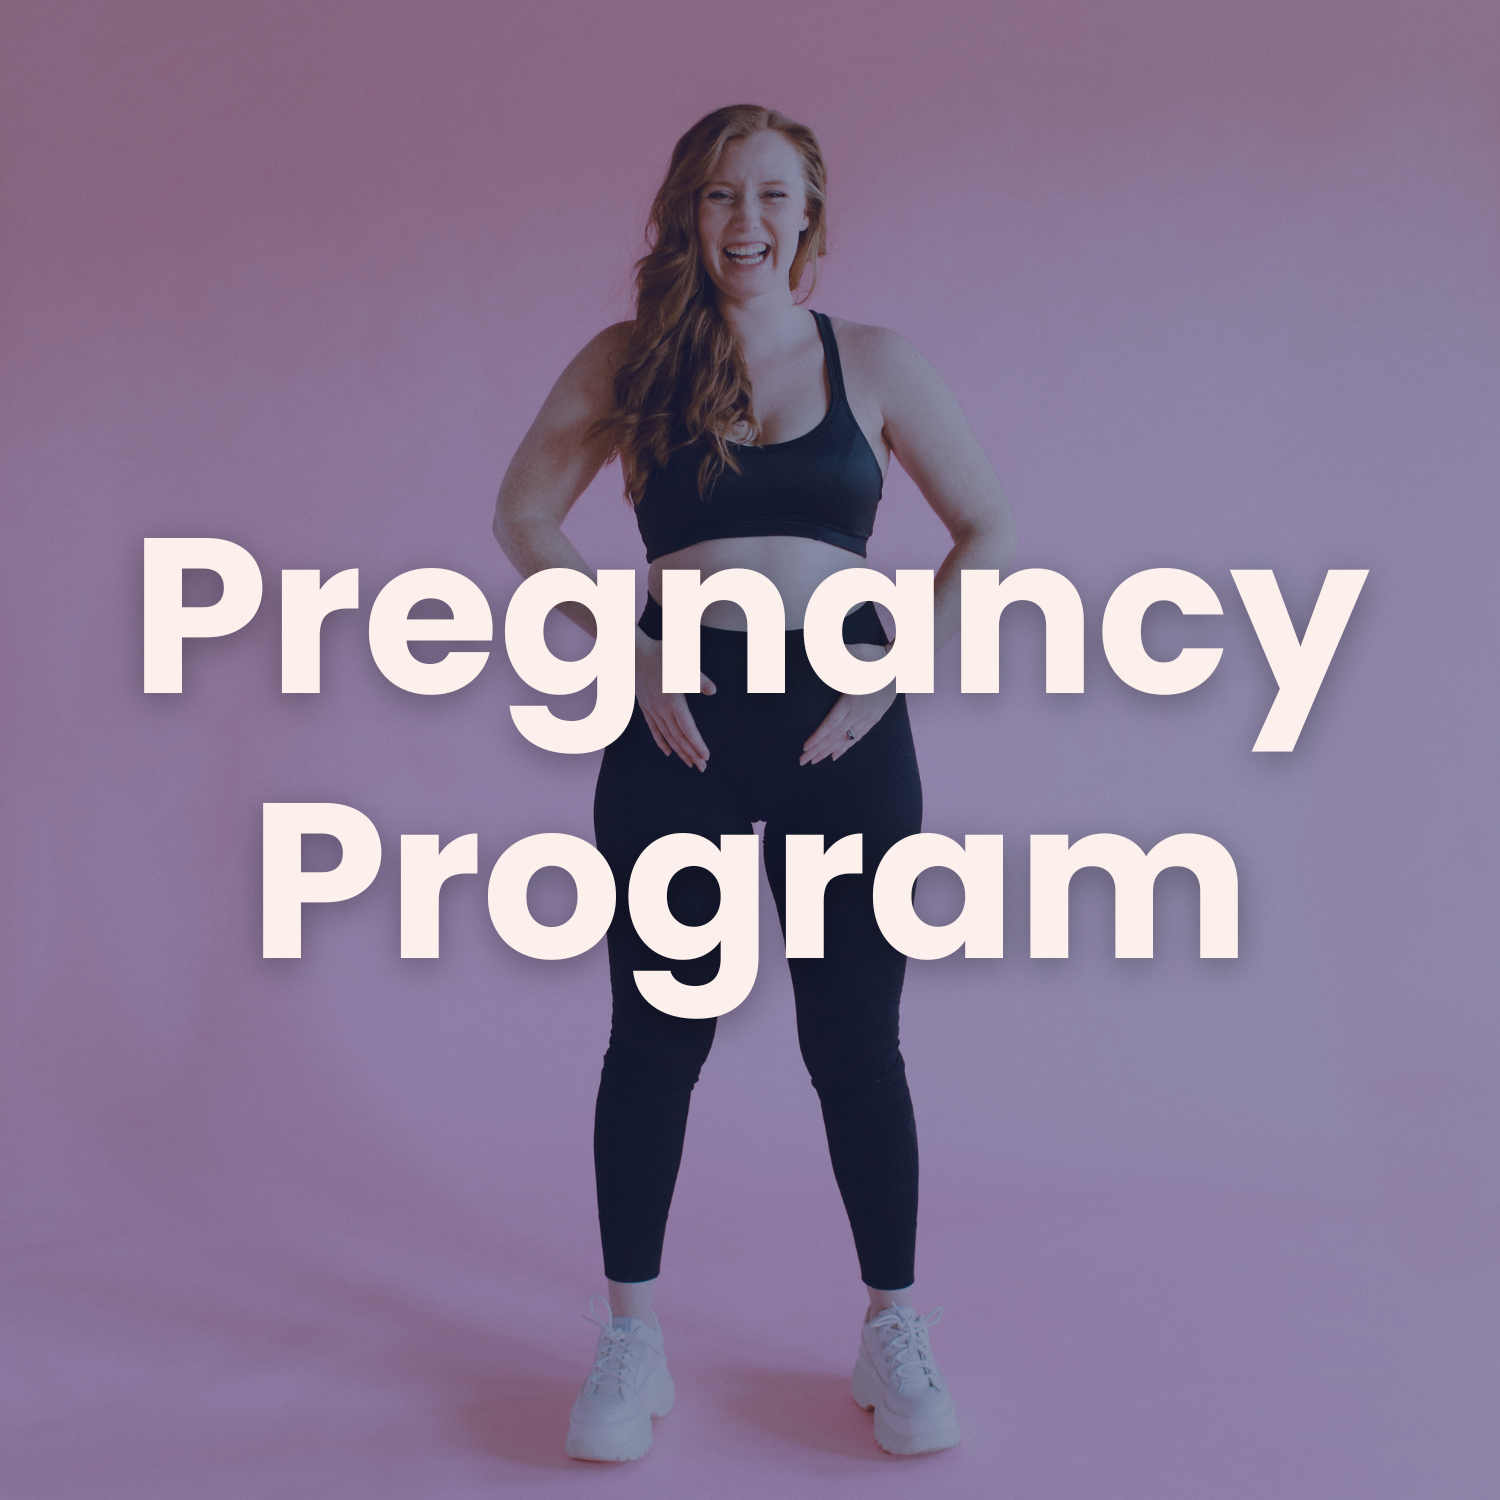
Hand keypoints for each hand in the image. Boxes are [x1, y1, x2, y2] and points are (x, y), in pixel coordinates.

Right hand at [635, 631, 715, 771]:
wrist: (635, 652)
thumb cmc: (662, 655)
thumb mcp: (684, 663)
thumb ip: (699, 679)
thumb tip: (712, 691)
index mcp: (674, 701)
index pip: (688, 729)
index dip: (697, 744)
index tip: (706, 757)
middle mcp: (662, 709)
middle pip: (679, 737)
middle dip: (691, 754)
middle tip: (702, 768)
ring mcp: (652, 710)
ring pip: (667, 736)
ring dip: (679, 751)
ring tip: (689, 764)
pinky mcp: (645, 707)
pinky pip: (654, 729)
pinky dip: (661, 742)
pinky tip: (668, 752)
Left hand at [799, 644, 896, 764]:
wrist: (899, 663)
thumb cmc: (873, 656)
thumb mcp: (851, 655)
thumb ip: (831, 655)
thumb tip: (815, 650)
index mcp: (852, 700)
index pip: (830, 724)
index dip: (817, 737)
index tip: (804, 747)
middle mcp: (860, 712)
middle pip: (835, 736)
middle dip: (817, 749)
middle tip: (802, 761)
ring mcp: (868, 717)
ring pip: (845, 740)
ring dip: (828, 751)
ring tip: (814, 761)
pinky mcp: (875, 718)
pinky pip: (858, 737)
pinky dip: (845, 747)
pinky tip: (835, 755)